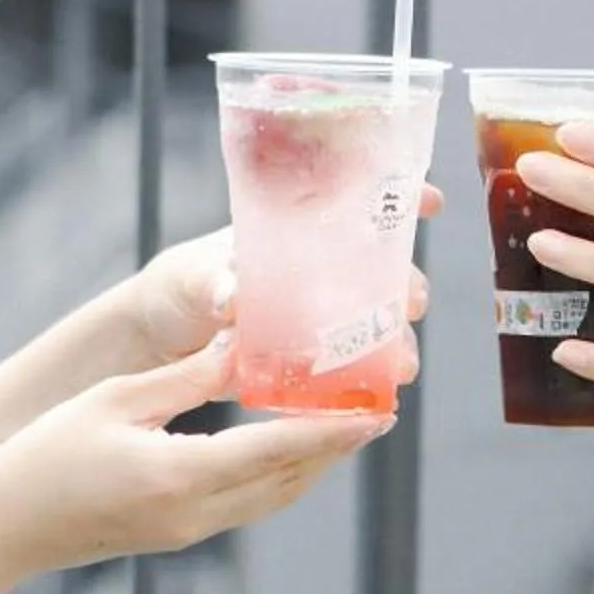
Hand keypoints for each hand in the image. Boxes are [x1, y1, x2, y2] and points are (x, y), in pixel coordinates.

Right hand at [0, 340, 386, 574]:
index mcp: (179, 475)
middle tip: (377, 408)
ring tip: (346, 427)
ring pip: (271, 499)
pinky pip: (246, 506)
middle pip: (287, 480)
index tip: (378, 413)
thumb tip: (242, 350)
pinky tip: (288, 451)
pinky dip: (278, 477)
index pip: (276, 451)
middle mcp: (193, 513)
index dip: (333, 432)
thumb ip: (185, 379)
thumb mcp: (116, 400)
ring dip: (312, 465)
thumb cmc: (45, 453)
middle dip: (336, 448)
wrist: (2, 526)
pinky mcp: (177, 535)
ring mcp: (187, 532)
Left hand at [113, 191, 440, 381]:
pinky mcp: (314, 360)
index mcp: (299, 232)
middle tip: (412, 303)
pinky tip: (380, 397)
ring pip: (377, 324)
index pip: (361, 204)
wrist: (162, 339)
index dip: (401, 197)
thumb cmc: (181, 286)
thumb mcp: (192, 276)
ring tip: (402, 367)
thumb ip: (212, 283)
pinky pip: (352, 368)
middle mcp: (322, 271)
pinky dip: (370, 381)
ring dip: (398, 342)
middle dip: (408, 284)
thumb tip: (232, 297)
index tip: (430, 200)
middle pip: (384, 270)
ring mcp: (322, 317)